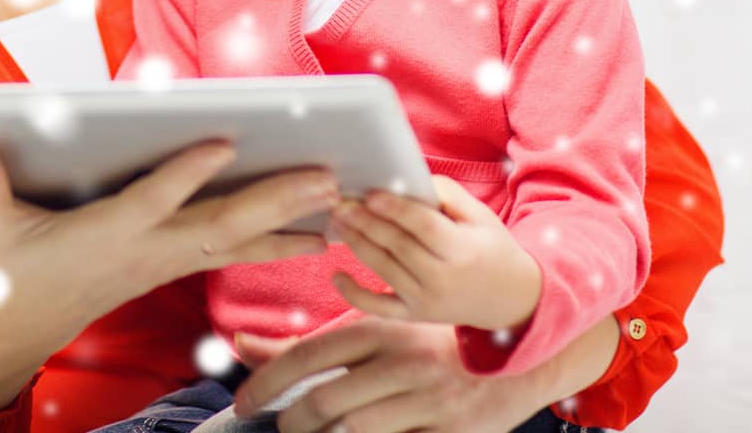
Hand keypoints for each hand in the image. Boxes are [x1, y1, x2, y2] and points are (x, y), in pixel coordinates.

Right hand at [0, 139, 340, 351]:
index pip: (153, 201)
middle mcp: (148, 251)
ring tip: (339, 202)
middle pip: (220, 225)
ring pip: (238, 242)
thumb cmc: (14, 267)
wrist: (26, 325)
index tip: (223, 143)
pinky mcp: (173, 264)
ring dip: (291, 222)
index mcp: (107, 236)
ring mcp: (165, 261)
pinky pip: (234, 253)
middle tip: (325, 177)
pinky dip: (276, 241)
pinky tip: (314, 233)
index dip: (187, 174)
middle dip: (275, 201)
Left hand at [232, 318, 540, 432]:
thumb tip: (238, 344)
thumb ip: (301, 342)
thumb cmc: (422, 343)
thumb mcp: (367, 332)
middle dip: (293, 420)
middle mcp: (401, 362)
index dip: (266, 381)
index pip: (308, 354)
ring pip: (353, 431)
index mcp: (377, 329)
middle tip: (284, 425)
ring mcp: (427, 401)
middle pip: (325, 400)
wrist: (513, 354)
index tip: (242, 402)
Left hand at [328, 175, 541, 332]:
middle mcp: (443, 279)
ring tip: (337, 220)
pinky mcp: (415, 316)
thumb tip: (408, 180)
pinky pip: (380, 308)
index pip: (422, 226)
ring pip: (384, 270)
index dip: (395, 209)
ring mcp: (427, 302)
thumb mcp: (481, 216)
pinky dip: (355, 295)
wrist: (510, 299)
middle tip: (340, 203)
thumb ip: (448, 194)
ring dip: (356, 244)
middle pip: (398, 246)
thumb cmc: (491, 248)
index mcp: (462, 250)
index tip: (370, 193)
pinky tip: (336, 275)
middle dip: (366, 223)